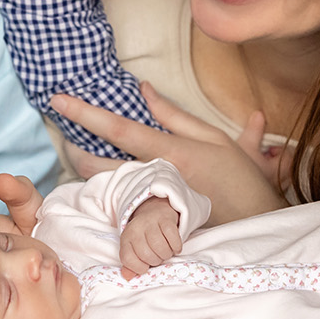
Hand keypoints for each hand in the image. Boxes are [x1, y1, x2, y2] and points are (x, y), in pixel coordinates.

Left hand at [51, 82, 285, 224]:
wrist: (262, 225)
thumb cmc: (241, 179)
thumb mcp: (213, 137)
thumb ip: (174, 115)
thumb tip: (144, 89)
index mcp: (172, 152)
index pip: (119, 129)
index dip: (85, 114)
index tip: (57, 100)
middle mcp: (159, 179)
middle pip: (100, 166)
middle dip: (75, 153)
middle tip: (65, 142)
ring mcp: (156, 207)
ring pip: (106, 191)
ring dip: (88, 177)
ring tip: (80, 164)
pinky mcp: (157, 229)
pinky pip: (122, 214)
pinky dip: (109, 204)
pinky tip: (102, 199)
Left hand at [118, 197, 181, 278]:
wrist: (155, 210)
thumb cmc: (145, 235)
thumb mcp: (134, 248)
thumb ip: (131, 264)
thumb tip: (128, 277)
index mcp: (126, 238)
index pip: (128, 259)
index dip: (139, 267)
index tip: (145, 265)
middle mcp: (136, 229)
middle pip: (146, 255)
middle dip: (155, 261)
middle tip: (158, 256)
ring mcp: (150, 222)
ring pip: (160, 247)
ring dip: (166, 254)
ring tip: (166, 251)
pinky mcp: (165, 218)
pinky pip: (173, 237)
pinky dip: (176, 246)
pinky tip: (174, 247)